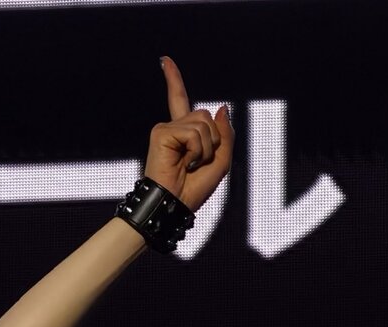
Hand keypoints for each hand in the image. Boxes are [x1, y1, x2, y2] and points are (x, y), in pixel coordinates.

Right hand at [143, 55, 234, 211]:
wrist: (175, 205)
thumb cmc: (194, 190)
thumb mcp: (220, 161)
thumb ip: (226, 134)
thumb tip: (221, 107)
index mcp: (183, 133)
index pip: (180, 100)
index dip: (174, 80)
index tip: (164, 61)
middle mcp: (173, 128)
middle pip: (206, 115)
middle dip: (213, 141)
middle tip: (197, 163)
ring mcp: (166, 129)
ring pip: (203, 123)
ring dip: (206, 148)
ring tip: (190, 165)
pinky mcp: (161, 133)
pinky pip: (194, 133)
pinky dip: (197, 151)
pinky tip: (184, 163)